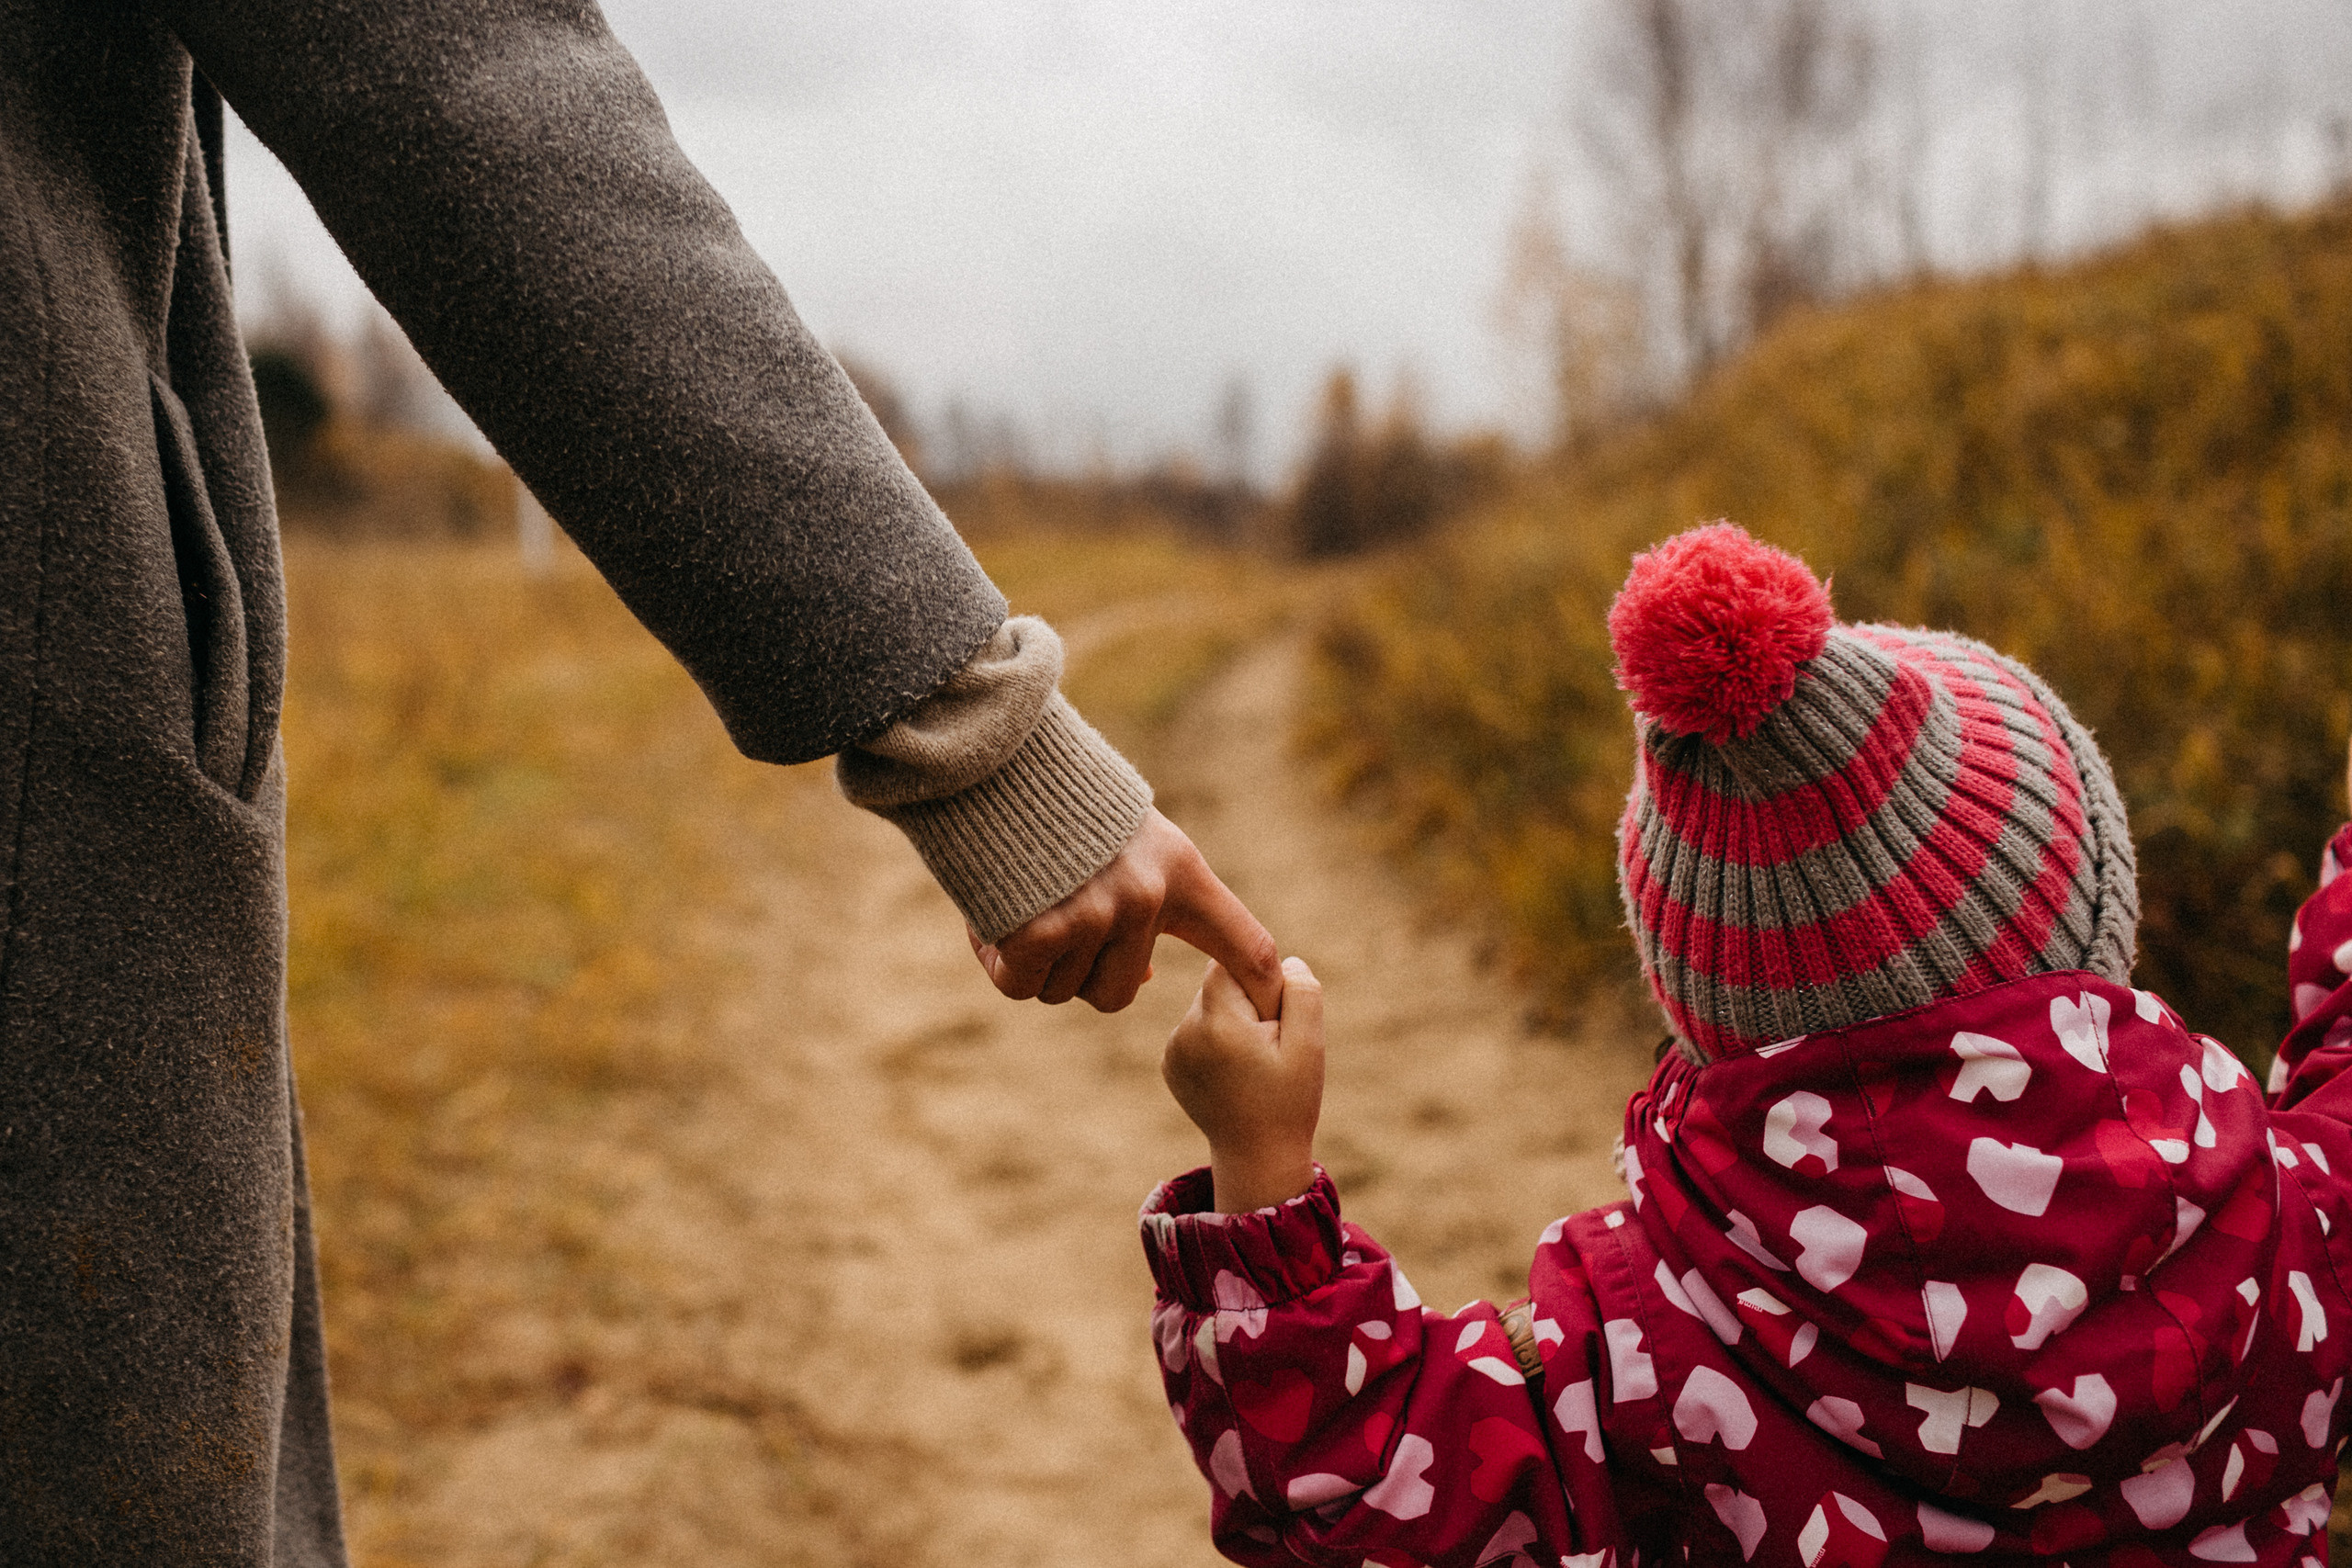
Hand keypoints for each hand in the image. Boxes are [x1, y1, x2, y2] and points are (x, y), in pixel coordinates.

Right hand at [970, 808, 1281, 1016]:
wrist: (996, 759)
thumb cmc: (1060, 803)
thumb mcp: (1128, 842)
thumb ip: (1146, 906)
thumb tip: (1145, 980)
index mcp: (1180, 872)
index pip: (1242, 941)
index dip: (1260, 985)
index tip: (1276, 1010)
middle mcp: (1145, 897)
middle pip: (1116, 993)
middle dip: (1078, 974)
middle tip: (1052, 920)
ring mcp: (1094, 914)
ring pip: (1062, 989)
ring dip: (1035, 962)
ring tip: (1022, 900)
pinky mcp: (1039, 929)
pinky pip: (1023, 985)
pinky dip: (1001, 963)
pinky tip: (993, 917)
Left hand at [1160, 957, 1323, 1211]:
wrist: (1257, 1157)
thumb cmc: (1289, 1101)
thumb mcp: (1310, 1045)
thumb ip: (1301, 992)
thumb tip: (1283, 959)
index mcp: (1217, 1021)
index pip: (1231, 961)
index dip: (1262, 981)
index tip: (1277, 1019)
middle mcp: (1185, 1031)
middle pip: (1219, 981)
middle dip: (1248, 1000)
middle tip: (1270, 1045)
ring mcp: (1172, 1048)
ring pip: (1209, 1004)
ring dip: (1234, 1019)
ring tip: (1253, 1063)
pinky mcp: (1170, 1062)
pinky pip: (1198, 1029)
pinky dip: (1218, 1039)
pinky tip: (1235, 1072)